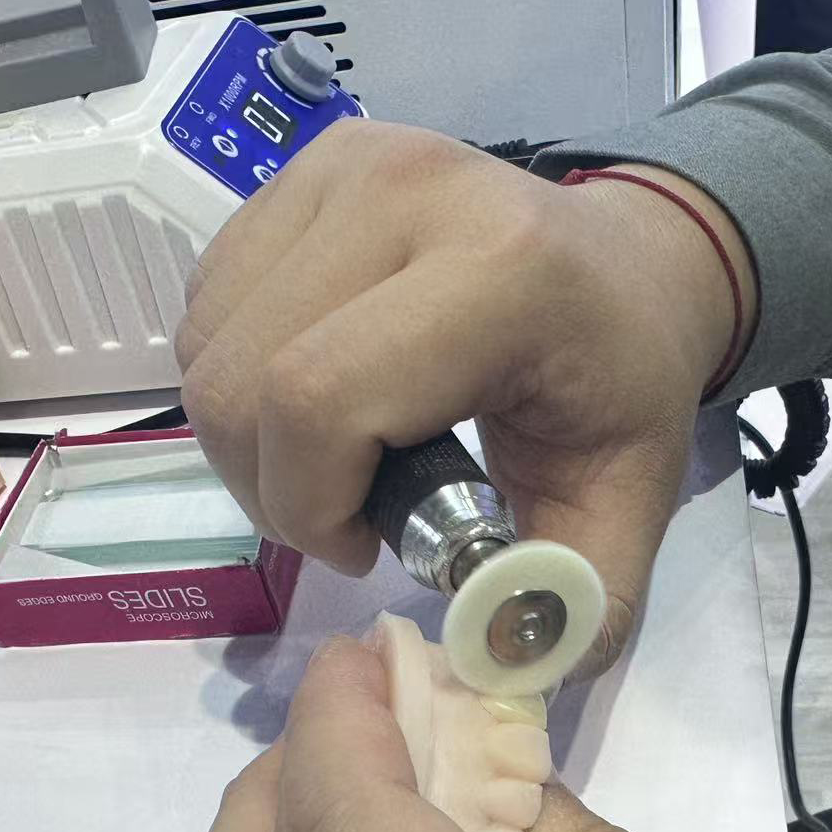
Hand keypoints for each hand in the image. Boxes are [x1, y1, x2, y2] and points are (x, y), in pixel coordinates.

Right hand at [177, 120, 755, 676]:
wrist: (625, 268)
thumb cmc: (620, 385)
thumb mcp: (626, 505)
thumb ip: (573, 606)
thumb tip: (487, 668)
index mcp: (500, 269)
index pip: (319, 399)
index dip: (312, 504)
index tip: (368, 546)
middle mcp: (406, 188)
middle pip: (240, 377)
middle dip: (272, 487)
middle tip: (344, 517)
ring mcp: (345, 162)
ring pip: (205, 342)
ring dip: (247, 437)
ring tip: (336, 457)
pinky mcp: (306, 163)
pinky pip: (207, 299)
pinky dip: (238, 375)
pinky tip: (318, 394)